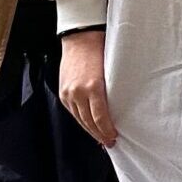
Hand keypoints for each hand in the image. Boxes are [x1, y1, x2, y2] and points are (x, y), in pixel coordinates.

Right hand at [59, 28, 117, 146]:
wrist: (81, 38)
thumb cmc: (100, 51)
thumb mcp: (111, 71)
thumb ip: (112, 91)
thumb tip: (119, 109)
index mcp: (93, 87)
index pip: (100, 117)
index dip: (107, 131)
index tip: (114, 138)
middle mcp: (78, 92)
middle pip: (89, 122)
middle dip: (99, 134)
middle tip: (109, 142)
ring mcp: (68, 93)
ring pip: (80, 119)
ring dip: (90, 130)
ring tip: (101, 138)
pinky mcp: (63, 92)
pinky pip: (72, 112)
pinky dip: (81, 120)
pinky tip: (89, 125)